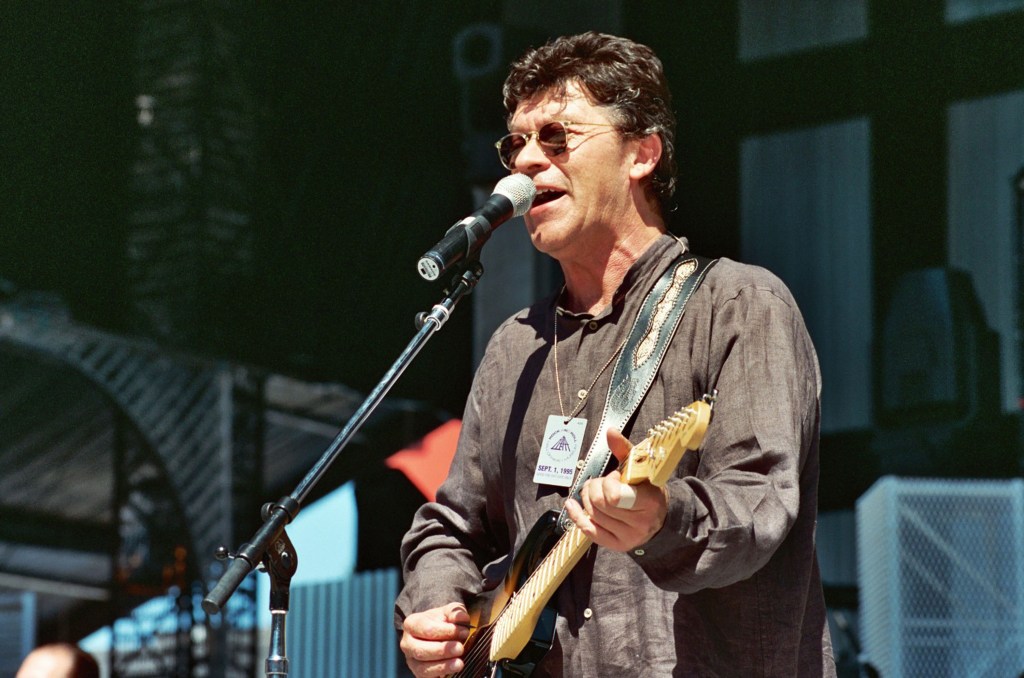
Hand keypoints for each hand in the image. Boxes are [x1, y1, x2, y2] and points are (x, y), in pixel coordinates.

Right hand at [400, 602, 470, 676]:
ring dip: (443, 666)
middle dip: (442, 650)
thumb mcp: (448, 612)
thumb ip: (454, 612)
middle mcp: (407, 643)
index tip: (463, 631)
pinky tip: (453, 670)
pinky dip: (441, 674)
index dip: (445, 631)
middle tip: (460, 648)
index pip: (426, 629)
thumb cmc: (442, 621)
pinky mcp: (418, 673)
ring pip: (423, 667)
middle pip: (421, 650)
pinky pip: (427, 677)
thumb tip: (460, 617)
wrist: (437, 632)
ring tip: (459, 663)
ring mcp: (411, 660)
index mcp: (411, 624)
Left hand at [564, 428, 667, 551]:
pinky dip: (577, 516)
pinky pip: (589, 531)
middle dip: (594, 488)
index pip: (614, 496)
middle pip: (600, 504)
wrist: (660, 516)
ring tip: (595, 491)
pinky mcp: (617, 545)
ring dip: (588, 498)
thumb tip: (610, 432)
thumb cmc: (647, 487)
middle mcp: (640, 523)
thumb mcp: (640, 467)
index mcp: (649, 502)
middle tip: (600, 482)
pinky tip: (572, 505)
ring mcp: (629, 537)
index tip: (614, 477)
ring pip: (593, 515)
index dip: (608, 483)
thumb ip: (624, 450)